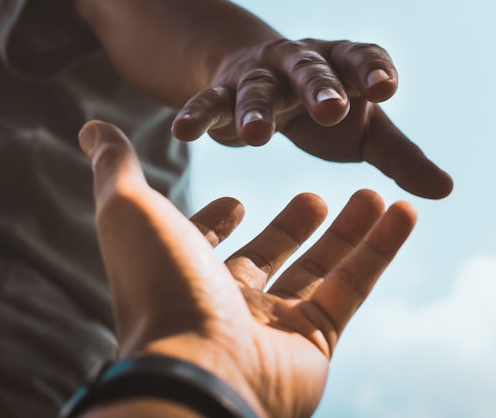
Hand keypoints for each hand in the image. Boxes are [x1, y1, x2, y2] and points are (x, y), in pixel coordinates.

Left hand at [79, 120, 416, 417]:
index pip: (203, 244)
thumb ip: (116, 168)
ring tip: (375, 193)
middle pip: (269, 255)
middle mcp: (227, 302)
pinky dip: (381, 249)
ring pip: (320, 269)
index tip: (237, 200)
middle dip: (293, 226)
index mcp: (182, 274)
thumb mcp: (130, 211)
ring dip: (350, 231)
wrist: (199, 369)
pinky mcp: (316, 340)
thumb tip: (92, 126)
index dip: (217, 222)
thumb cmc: (160, 288)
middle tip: (316, 196)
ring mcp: (273, 325)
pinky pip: (353, 287)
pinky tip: (403, 211)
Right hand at [170, 38, 452, 198]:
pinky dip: (197, 114)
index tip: (386, 88)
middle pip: (312, 70)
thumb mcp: (366, 131)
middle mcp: (302, 63)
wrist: (261, 76)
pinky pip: (208, 102)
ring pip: (257, 88)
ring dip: (255, 109)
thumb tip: (446, 190)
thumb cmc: (327, 108)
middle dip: (321, 88)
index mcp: (344, 66)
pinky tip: (182, 131)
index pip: (362, 59)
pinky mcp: (223, 91)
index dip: (373, 71)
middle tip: (332, 109)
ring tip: (256, 137)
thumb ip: (401, 157)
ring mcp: (260, 75)